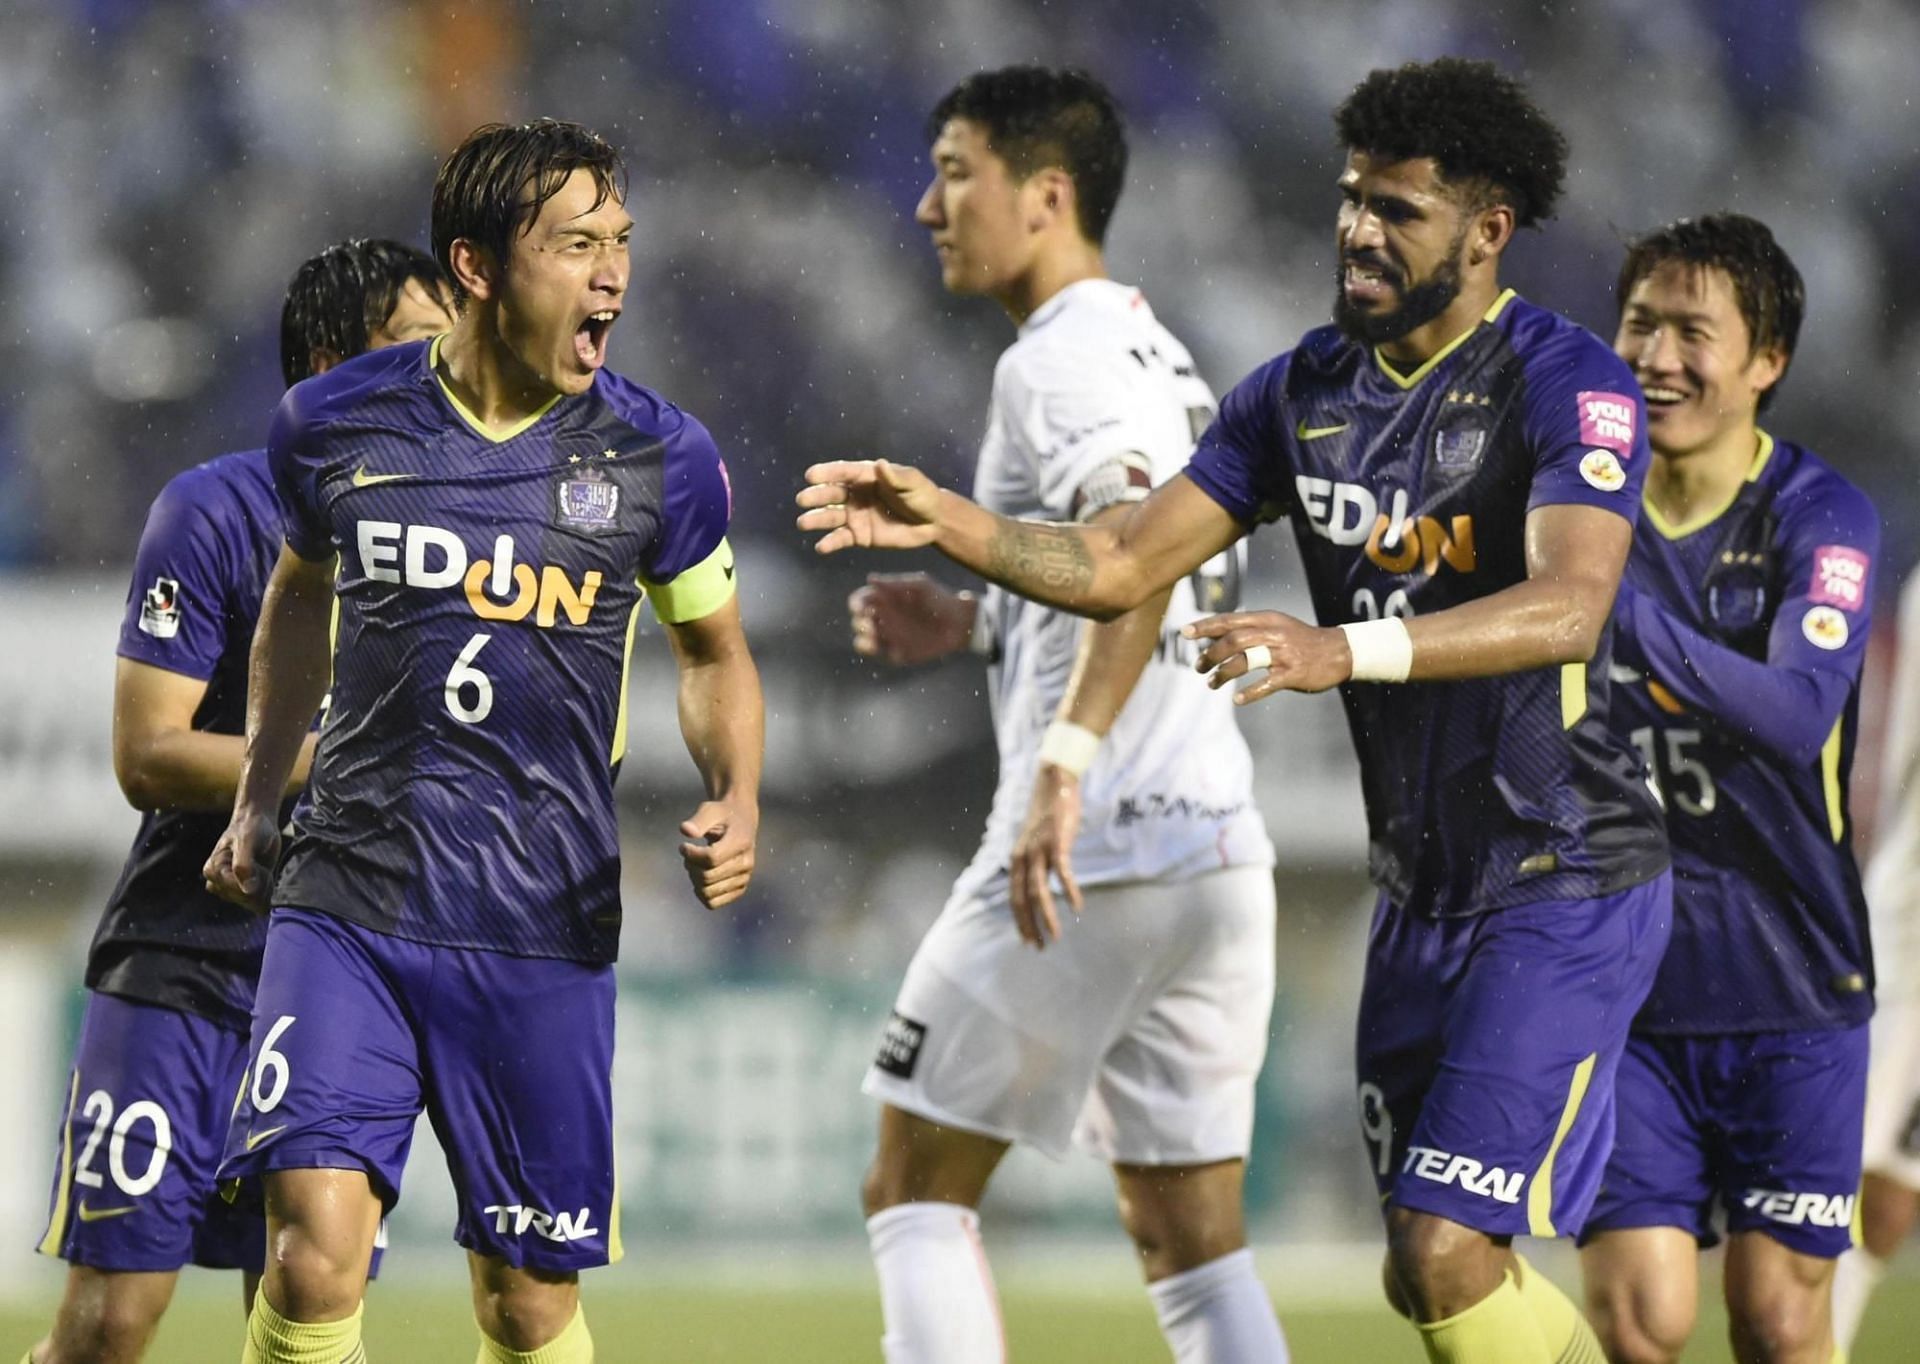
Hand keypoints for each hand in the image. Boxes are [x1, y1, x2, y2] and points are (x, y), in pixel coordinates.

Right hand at [203, 808, 282, 912]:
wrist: (259, 823)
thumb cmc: (250, 828)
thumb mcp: (247, 842)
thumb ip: (244, 866)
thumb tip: (248, 890)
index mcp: (213, 870)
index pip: (237, 890)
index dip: (254, 878)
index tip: (257, 862)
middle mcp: (218, 883)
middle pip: (245, 899)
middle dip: (260, 883)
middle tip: (260, 864)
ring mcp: (231, 888)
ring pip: (252, 903)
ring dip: (264, 888)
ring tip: (261, 868)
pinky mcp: (244, 891)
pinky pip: (257, 903)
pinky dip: (267, 892)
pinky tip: (267, 877)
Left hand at [679, 798, 758, 908]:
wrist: (741, 822)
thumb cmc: (723, 815)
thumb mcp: (710, 810)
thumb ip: (698, 820)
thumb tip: (685, 830)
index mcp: (741, 842)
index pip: (711, 858)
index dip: (691, 854)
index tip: (684, 846)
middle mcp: (746, 863)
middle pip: (707, 877)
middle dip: (690, 866)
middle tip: (688, 854)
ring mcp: (744, 878)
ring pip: (708, 892)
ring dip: (694, 880)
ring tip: (695, 865)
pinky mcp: (739, 888)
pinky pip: (713, 903)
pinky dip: (701, 893)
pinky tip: (701, 879)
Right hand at [796, 460, 942, 553]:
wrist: (933, 523)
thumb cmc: (922, 496)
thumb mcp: (912, 483)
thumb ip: (896, 477)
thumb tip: (880, 465)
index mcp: (866, 477)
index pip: (843, 472)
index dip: (827, 473)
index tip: (811, 475)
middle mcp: (855, 494)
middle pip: (832, 494)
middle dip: (817, 496)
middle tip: (802, 499)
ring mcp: (855, 516)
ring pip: (831, 517)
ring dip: (816, 519)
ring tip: (803, 523)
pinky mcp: (859, 536)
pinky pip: (841, 539)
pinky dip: (830, 543)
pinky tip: (821, 547)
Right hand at [849, 573, 973, 665]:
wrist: (960, 622)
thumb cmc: (940, 598)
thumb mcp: (920, 585)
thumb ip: (895, 583)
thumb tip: (870, 578)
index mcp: (885, 598)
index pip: (860, 600)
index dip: (856, 604)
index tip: (862, 608)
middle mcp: (883, 617)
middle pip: (858, 621)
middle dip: (859, 623)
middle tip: (870, 624)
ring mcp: (890, 636)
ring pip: (864, 641)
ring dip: (863, 641)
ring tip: (873, 641)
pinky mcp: (900, 652)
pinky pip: (884, 655)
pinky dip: (884, 654)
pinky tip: (895, 650)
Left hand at [1009, 764, 1084, 948]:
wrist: (1053, 781)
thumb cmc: (1047, 814)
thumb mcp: (1033, 840)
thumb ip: (1033, 861)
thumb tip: (1036, 882)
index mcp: (1016, 859)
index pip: (1014, 898)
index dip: (1020, 921)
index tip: (1027, 941)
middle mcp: (1023, 857)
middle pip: (1023, 900)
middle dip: (1030, 926)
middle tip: (1039, 948)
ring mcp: (1040, 850)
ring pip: (1040, 892)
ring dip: (1047, 917)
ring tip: (1056, 936)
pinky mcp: (1058, 842)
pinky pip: (1063, 872)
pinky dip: (1069, 891)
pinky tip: (1076, 906)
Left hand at [1184, 610, 1352, 702]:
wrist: (1339, 652)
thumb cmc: (1300, 640)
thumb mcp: (1275, 626)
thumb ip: (1247, 629)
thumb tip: (1213, 634)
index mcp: (1266, 620)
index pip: (1229, 620)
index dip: (1205, 626)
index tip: (1184, 633)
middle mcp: (1273, 633)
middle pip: (1233, 640)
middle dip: (1210, 654)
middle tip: (1198, 667)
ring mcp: (1283, 654)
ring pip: (1245, 660)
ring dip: (1223, 673)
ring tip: (1211, 683)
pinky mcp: (1293, 673)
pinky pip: (1266, 684)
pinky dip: (1249, 692)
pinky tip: (1238, 699)